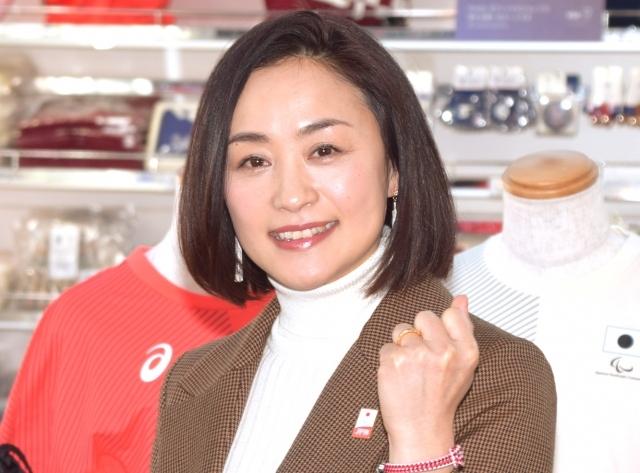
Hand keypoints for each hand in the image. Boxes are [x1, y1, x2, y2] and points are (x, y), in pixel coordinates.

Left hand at [377, 295, 478, 462]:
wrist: (422, 430)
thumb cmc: (441, 398)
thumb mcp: (463, 364)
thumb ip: (462, 328)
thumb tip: (461, 298)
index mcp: (465, 352)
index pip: (451, 314)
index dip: (440, 327)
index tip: (438, 342)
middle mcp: (443, 351)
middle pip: (423, 317)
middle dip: (419, 333)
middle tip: (422, 358)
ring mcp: (417, 355)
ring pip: (401, 330)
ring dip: (402, 346)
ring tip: (411, 370)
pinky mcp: (393, 361)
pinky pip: (386, 346)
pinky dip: (389, 360)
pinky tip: (399, 377)